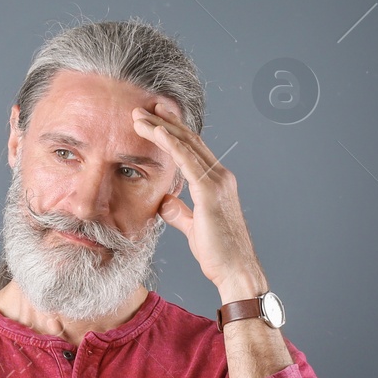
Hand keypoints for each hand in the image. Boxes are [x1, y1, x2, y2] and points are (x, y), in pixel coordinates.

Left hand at [131, 101, 263, 293]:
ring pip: (187, 145)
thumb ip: (180, 213)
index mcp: (217, 183)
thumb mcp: (193, 228)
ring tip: (140, 116)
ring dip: (162, 128)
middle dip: (165, 121)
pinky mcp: (211, 191)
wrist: (236, 271)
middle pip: (190, 140)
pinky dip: (172, 144)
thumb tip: (165, 202)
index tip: (155, 119)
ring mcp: (218, 181)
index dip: (173, 132)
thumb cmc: (219, 254)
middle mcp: (220, 176)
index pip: (193, 150)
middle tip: (144, 107)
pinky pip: (188, 160)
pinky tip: (157, 132)